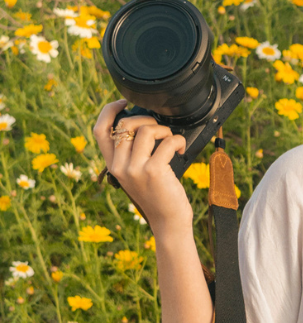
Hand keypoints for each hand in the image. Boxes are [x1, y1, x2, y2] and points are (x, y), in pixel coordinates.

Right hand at [93, 100, 192, 237]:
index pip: (99, 131)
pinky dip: (179, 141)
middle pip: (125, 124)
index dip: (108, 111)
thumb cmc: (158, 195)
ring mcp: (135, 169)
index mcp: (112, 165)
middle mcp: (119, 167)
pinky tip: (182, 149)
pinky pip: (168, 142)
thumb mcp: (137, 175)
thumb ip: (132, 155)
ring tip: (172, 141)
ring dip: (165, 130)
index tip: (123, 101)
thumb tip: (142, 126)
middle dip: (148, 120)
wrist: (168, 221)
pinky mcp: (154, 171)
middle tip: (161, 131)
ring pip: (147, 130)